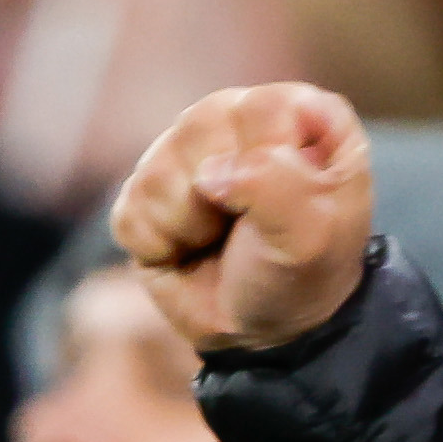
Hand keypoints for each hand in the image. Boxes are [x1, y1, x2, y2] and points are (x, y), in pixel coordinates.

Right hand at [112, 84, 374, 358]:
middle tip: (248, 229)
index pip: (263, 108)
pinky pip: (130, 209)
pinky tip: (188, 250)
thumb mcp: (313, 236)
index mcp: (296, 114)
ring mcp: (185, 151)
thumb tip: (209, 174)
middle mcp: (237, 118)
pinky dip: (160, 245)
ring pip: (157, 170)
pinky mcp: (144, 191)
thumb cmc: (302, 273)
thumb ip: (278, 186)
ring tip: (218, 240)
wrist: (264, 332)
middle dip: (221, 195)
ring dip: (190, 224)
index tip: (287, 206)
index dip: (266, 163)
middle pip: (200, 126)